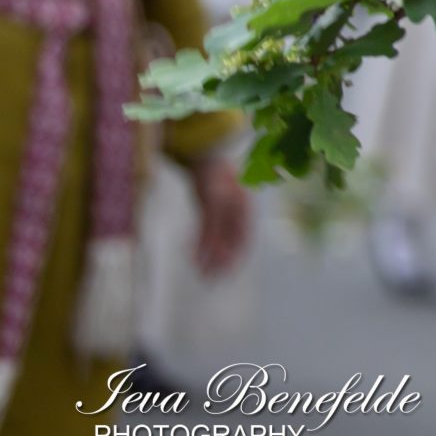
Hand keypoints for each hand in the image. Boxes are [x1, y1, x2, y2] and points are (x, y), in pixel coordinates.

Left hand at [189, 153, 250, 276]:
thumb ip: (213, 225)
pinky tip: (191, 254)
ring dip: (209, 255)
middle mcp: (236, 212)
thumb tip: (209, 251)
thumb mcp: (213, 201)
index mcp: (244, 210)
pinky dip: (200, 243)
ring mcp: (222, 210)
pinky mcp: (208, 208)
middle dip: (221, 261)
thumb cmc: (212, 176)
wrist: (204, 155)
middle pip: (231, 241)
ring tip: (200, 272)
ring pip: (217, 238)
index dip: (235, 258)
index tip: (225, 275)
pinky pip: (206, 230)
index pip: (242, 240)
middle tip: (210, 280)